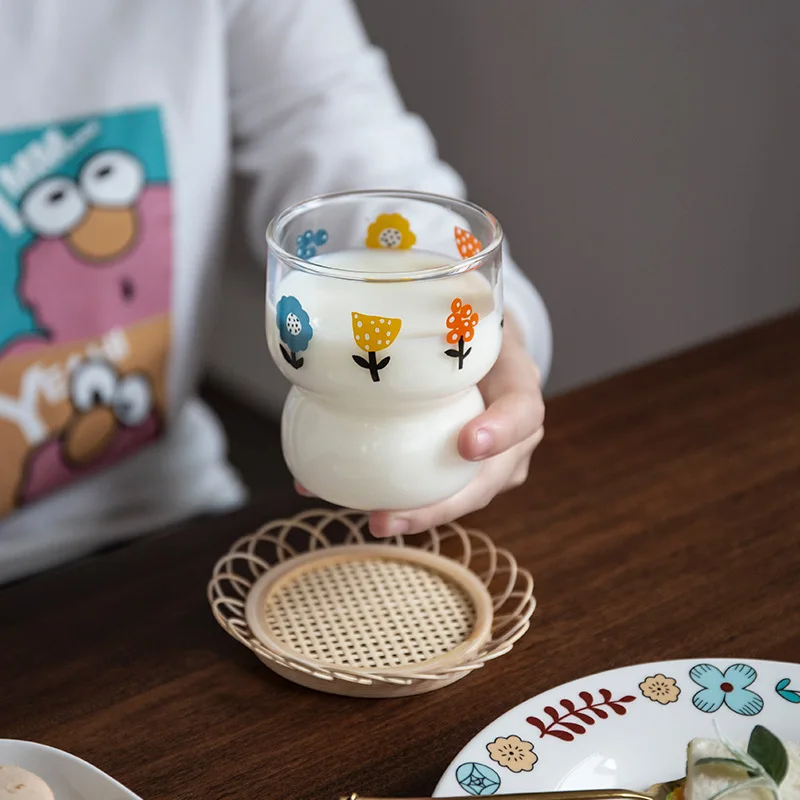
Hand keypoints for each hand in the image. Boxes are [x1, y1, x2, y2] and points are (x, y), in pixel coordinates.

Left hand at [296, 315, 544, 535]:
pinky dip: (403, 500)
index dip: (502, 431)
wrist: (487, 350)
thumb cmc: (468, 330)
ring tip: (373, 521)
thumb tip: (358, 314)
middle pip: (490, 479)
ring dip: (417, 515)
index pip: (523, 410)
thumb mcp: (462, 312)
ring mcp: (498, 461)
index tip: (466, 444)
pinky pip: (440, 491)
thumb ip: (430, 315)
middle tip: (389, 516)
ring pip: (464, 496)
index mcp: (519, 386)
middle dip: (442, 505)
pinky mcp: (470, 473)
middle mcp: (516, 434)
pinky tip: (354, 502)